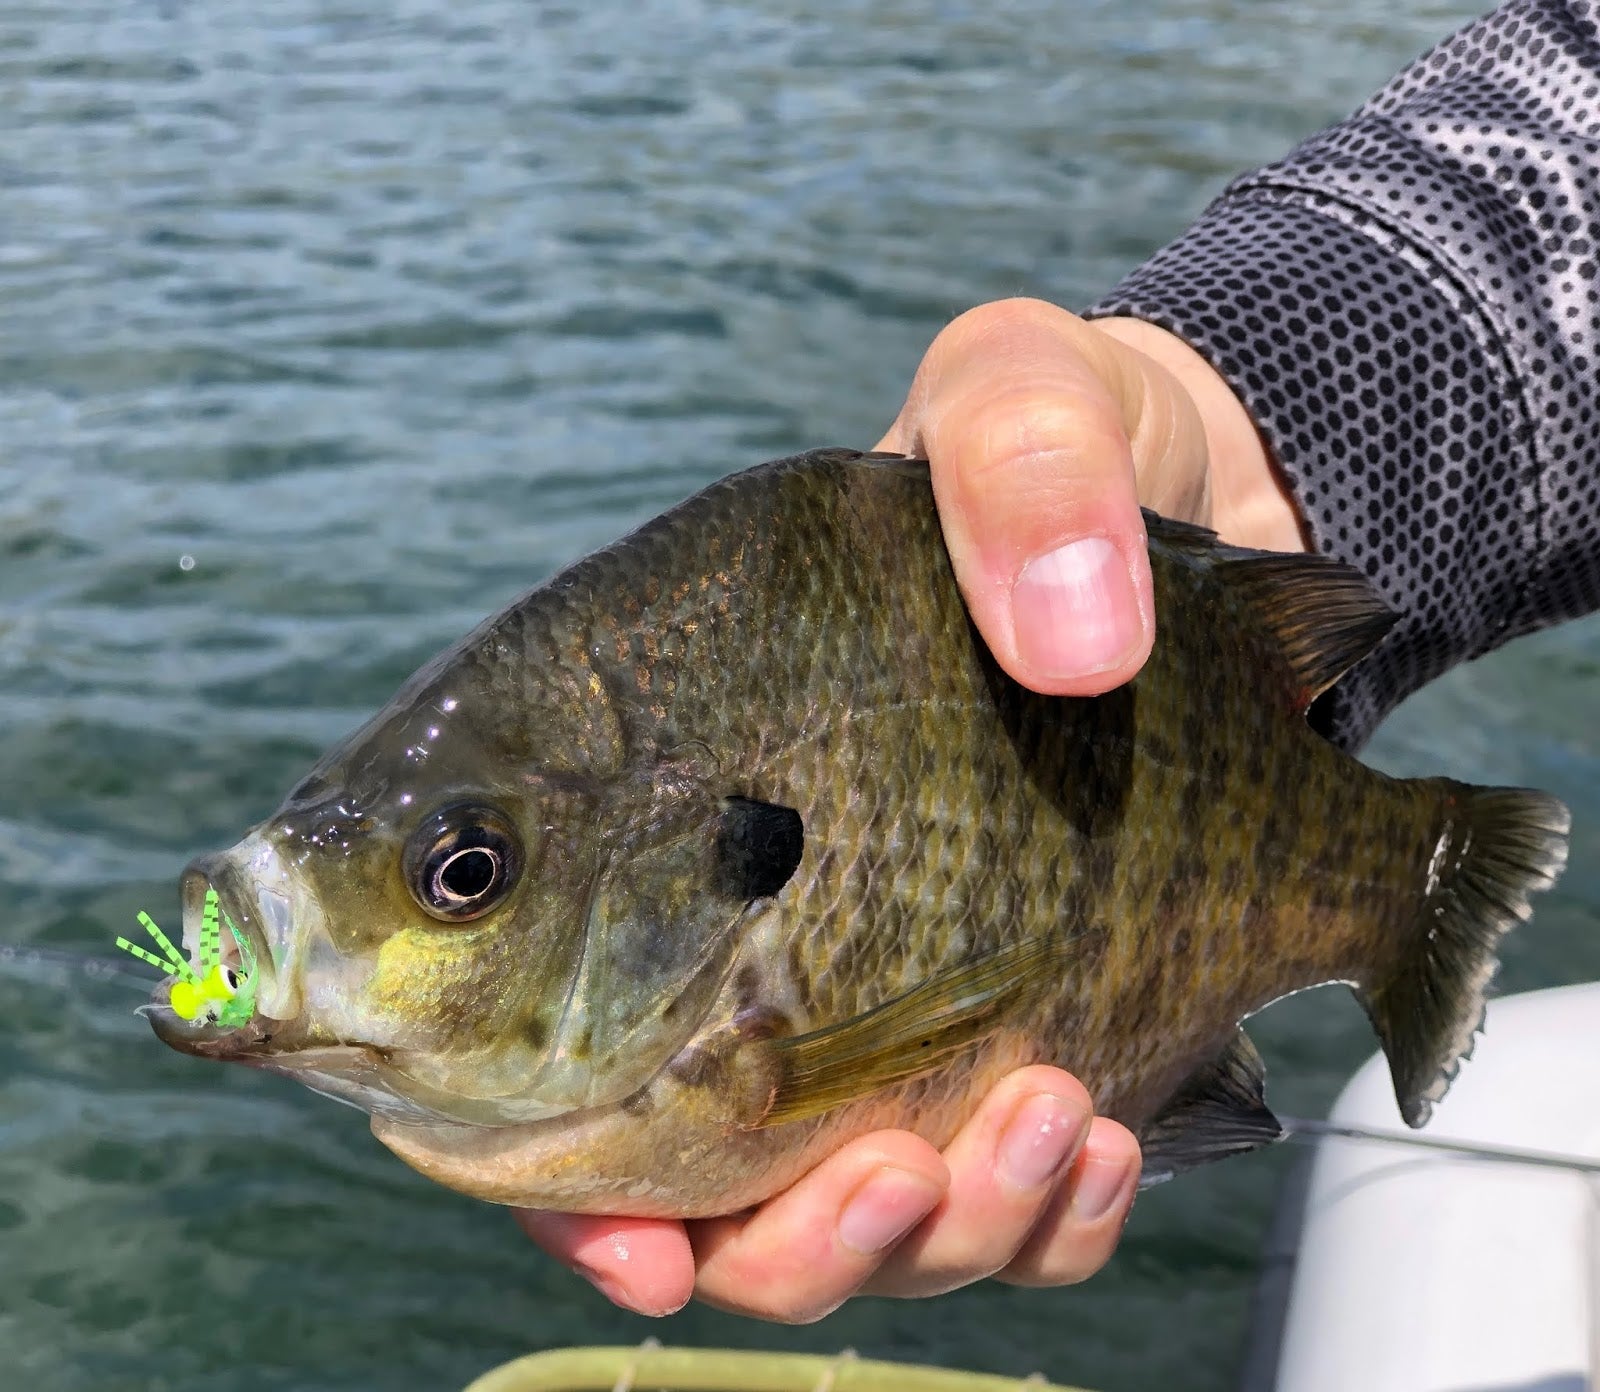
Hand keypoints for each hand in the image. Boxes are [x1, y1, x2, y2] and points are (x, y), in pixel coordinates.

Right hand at [514, 298, 1296, 1318]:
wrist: (1210, 533)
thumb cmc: (1059, 465)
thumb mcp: (1028, 400)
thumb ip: (1026, 457)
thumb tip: (1079, 637)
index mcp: (706, 803)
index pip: (570, 1031)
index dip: (577, 1184)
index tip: (645, 1237)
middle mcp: (788, 925)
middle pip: (725, 1181)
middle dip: (797, 1238)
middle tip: (886, 1173)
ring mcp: (921, 993)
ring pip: (874, 1215)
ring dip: (946, 1231)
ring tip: (1048, 1122)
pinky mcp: (1047, 1026)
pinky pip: (1025, 1199)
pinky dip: (1060, 1217)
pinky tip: (1102, 1136)